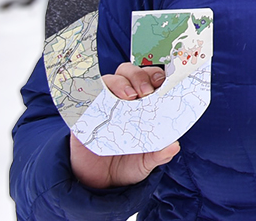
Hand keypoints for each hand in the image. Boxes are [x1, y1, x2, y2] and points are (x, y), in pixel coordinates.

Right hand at [69, 63, 179, 188]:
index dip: (156, 74)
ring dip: (120, 82)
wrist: (97, 183)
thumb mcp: (145, 162)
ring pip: (110, 79)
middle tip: (146, 92)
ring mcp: (103, 105)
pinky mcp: (83, 115)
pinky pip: (86, 96)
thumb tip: (173, 146)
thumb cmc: (126, 165)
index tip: (164, 81)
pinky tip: (100, 98)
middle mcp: (123, 100)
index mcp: (143, 105)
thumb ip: (158, 155)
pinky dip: (94, 92)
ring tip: (128, 96)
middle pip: (130, 72)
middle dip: (140, 75)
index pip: (150, 78)